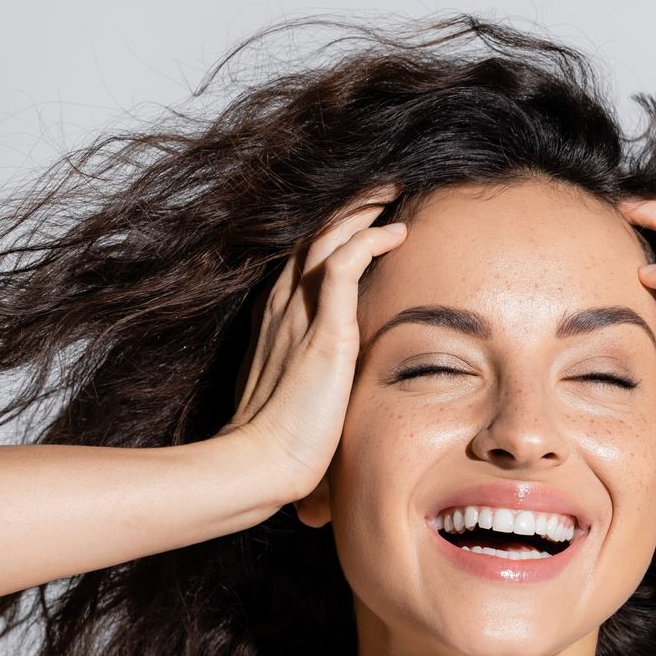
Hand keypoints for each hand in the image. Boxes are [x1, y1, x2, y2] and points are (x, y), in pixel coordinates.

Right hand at [216, 186, 407, 505]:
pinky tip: (396, 231)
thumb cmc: (277, 446)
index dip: (328, 235)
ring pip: (326, 238)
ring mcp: (297, 315)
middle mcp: (280, 309)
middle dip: (345, 210)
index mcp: (274, 324)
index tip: (358, 220)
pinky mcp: (323, 330)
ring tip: (390, 194)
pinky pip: (342, 263)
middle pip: (311, 238)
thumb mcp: (295, 402)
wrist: (259, 464)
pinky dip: (369, 240)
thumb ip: (312, 389)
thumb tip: (331, 405)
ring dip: (360, 211)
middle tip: (378, 191)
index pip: (301, 262)